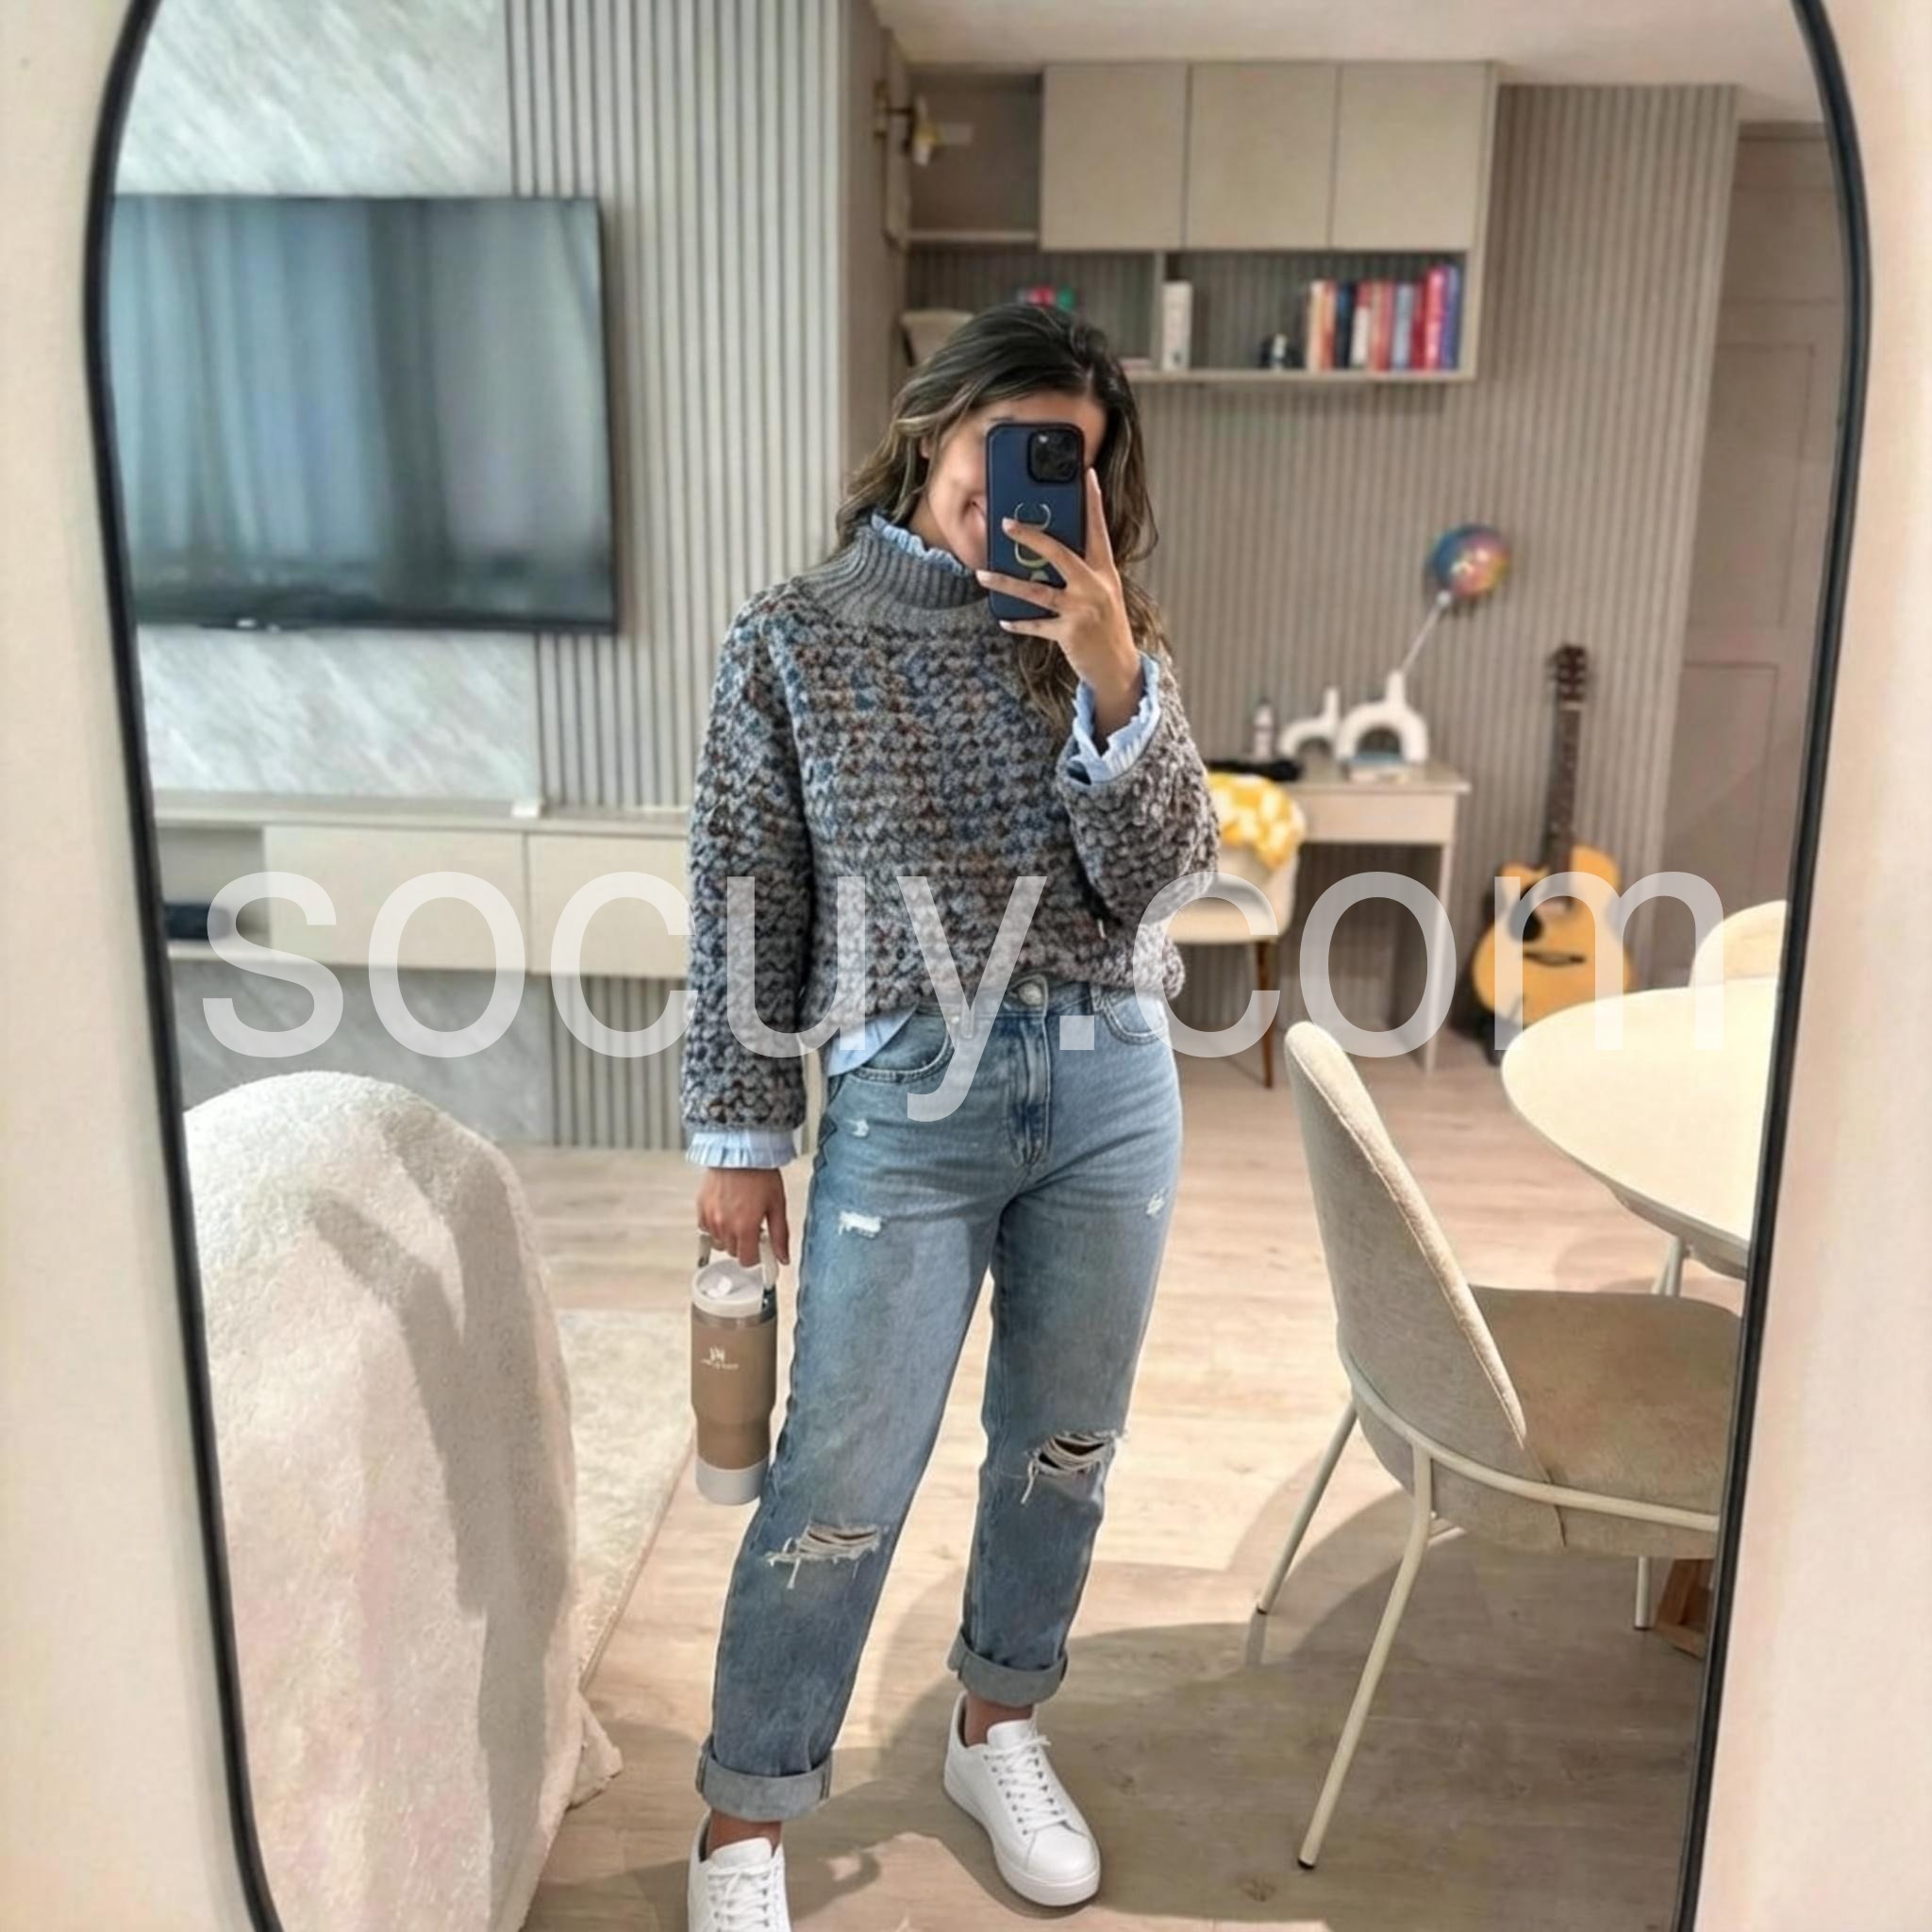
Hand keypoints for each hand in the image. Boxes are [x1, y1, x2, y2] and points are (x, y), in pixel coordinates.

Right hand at [696, 1167, 790, 1268]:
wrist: (740, 1150)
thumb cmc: (760, 1174)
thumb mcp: (777, 1205)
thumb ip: (780, 1235)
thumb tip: (783, 1259)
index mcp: (746, 1227)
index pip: (747, 1260)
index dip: (756, 1256)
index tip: (761, 1246)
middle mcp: (725, 1225)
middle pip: (733, 1252)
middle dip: (744, 1244)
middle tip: (753, 1227)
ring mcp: (710, 1218)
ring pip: (719, 1242)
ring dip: (729, 1237)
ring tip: (739, 1217)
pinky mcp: (701, 1208)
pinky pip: (706, 1230)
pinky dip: (716, 1227)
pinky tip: (726, 1214)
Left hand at [976, 468, 1142, 736]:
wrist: (1118, 668)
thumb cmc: (1106, 627)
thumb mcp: (1103, 594)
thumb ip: (1083, 573)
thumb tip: (1049, 554)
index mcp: (1105, 571)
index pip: (1098, 529)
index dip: (1093, 502)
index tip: (1087, 475)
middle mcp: (1095, 586)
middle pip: (1060, 553)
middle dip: (1031, 537)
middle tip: (1006, 522)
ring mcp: (1083, 609)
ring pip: (1038, 591)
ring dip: (1006, 583)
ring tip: (982, 575)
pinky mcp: (1071, 633)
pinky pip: (1037, 625)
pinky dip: (1019, 622)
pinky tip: (1003, 618)